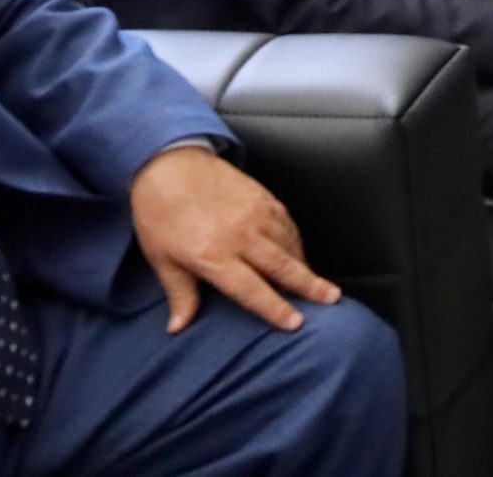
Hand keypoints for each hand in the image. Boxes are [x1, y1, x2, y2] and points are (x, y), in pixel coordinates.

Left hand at [131, 146, 339, 333]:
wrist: (170, 165)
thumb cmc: (160, 213)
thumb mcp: (162, 259)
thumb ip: (179, 294)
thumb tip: (178, 326)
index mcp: (213, 254)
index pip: (251, 289)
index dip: (275, 307)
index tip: (296, 322)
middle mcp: (240, 235)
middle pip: (283, 266)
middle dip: (310, 285)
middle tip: (332, 298)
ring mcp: (256, 214)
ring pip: (289, 244)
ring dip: (304, 264)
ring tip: (316, 282)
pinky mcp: (264, 197)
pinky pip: (288, 224)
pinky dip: (296, 241)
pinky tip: (297, 251)